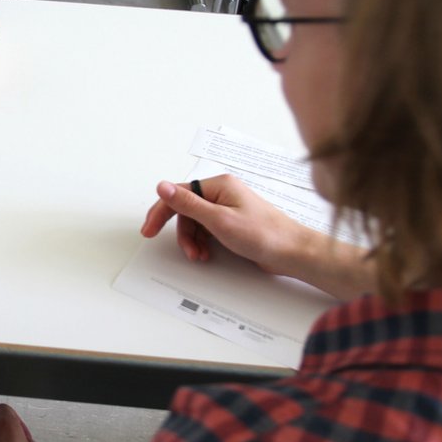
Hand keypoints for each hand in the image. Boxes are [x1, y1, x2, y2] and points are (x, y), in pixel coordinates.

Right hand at [140, 174, 321, 276]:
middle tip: (179, 248)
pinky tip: (207, 253)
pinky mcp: (232, 223)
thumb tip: (163, 186)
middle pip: (185, 210)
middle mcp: (222, 194)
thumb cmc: (264, 234)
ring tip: (199, 255)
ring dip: (193, 240)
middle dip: (181, 232)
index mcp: (219, 185)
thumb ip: (188, 203)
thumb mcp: (219, 220)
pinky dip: (202, 243)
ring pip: (195, 223)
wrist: (292, 252)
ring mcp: (227, 208)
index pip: (178, 194)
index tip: (149, 229)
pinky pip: (207, 230)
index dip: (161, 212)